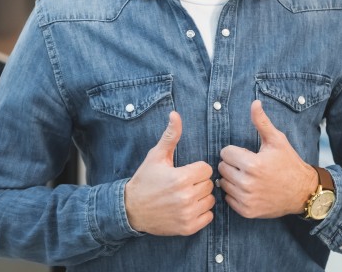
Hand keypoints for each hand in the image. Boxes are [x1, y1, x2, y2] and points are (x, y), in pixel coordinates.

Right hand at [124, 111, 214, 234]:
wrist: (130, 210)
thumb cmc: (145, 180)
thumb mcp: (156, 156)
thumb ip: (170, 136)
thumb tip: (175, 114)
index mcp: (181, 178)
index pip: (206, 169)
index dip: (196, 169)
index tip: (184, 172)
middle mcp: (186, 197)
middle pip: (209, 184)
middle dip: (198, 183)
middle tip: (183, 185)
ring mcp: (187, 214)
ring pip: (210, 200)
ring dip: (201, 198)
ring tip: (185, 196)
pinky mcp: (187, 228)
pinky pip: (208, 217)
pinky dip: (201, 213)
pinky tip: (188, 208)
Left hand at [218, 100, 318, 217]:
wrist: (302, 191)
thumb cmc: (289, 163)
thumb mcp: (277, 140)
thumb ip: (262, 122)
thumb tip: (254, 103)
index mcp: (253, 164)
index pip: (225, 153)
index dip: (236, 151)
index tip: (247, 154)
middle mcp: (247, 183)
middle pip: (222, 168)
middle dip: (233, 164)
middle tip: (248, 166)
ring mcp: (246, 199)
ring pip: (223, 183)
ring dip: (232, 179)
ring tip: (248, 177)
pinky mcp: (246, 211)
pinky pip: (228, 199)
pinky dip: (235, 194)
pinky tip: (249, 189)